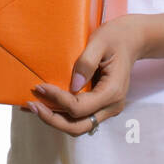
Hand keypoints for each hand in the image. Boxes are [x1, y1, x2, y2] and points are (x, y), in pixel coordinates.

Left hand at [23, 14, 146, 136]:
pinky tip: (44, 104)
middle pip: (78, 126)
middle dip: (52, 119)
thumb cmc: (116, 37)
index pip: (79, 107)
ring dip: (55, 120)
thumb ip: (86, 63)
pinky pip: (79, 117)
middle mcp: (111, 106)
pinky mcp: (100, 106)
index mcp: (112, 91)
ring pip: (77, 126)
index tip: (40, 87)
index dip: (57, 100)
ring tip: (34, 106)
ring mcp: (107, 108)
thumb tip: (73, 86)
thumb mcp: (100, 42)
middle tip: (31, 105)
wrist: (132, 40)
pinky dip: (61, 114)